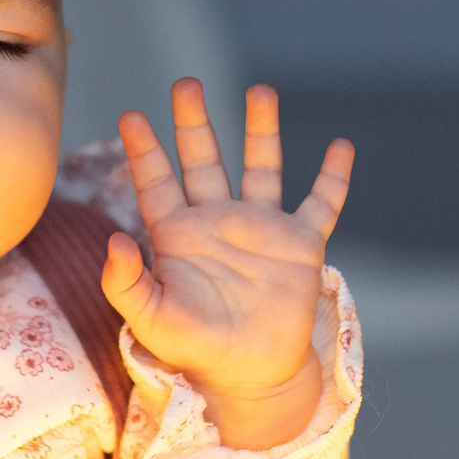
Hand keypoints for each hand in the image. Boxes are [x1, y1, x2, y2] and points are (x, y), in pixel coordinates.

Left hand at [104, 80, 353, 450]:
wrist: (250, 376)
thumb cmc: (194, 350)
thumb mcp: (151, 319)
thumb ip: (126, 283)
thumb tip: (116, 240)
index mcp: (178, 234)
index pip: (157, 182)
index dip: (144, 150)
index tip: (133, 115)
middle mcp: (218, 221)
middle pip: (204, 159)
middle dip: (194, 122)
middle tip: (186, 83)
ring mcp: (261, 229)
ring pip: (261, 167)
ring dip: (260, 130)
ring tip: (259, 90)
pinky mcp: (300, 245)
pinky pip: (320, 204)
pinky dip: (332, 177)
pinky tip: (342, 146)